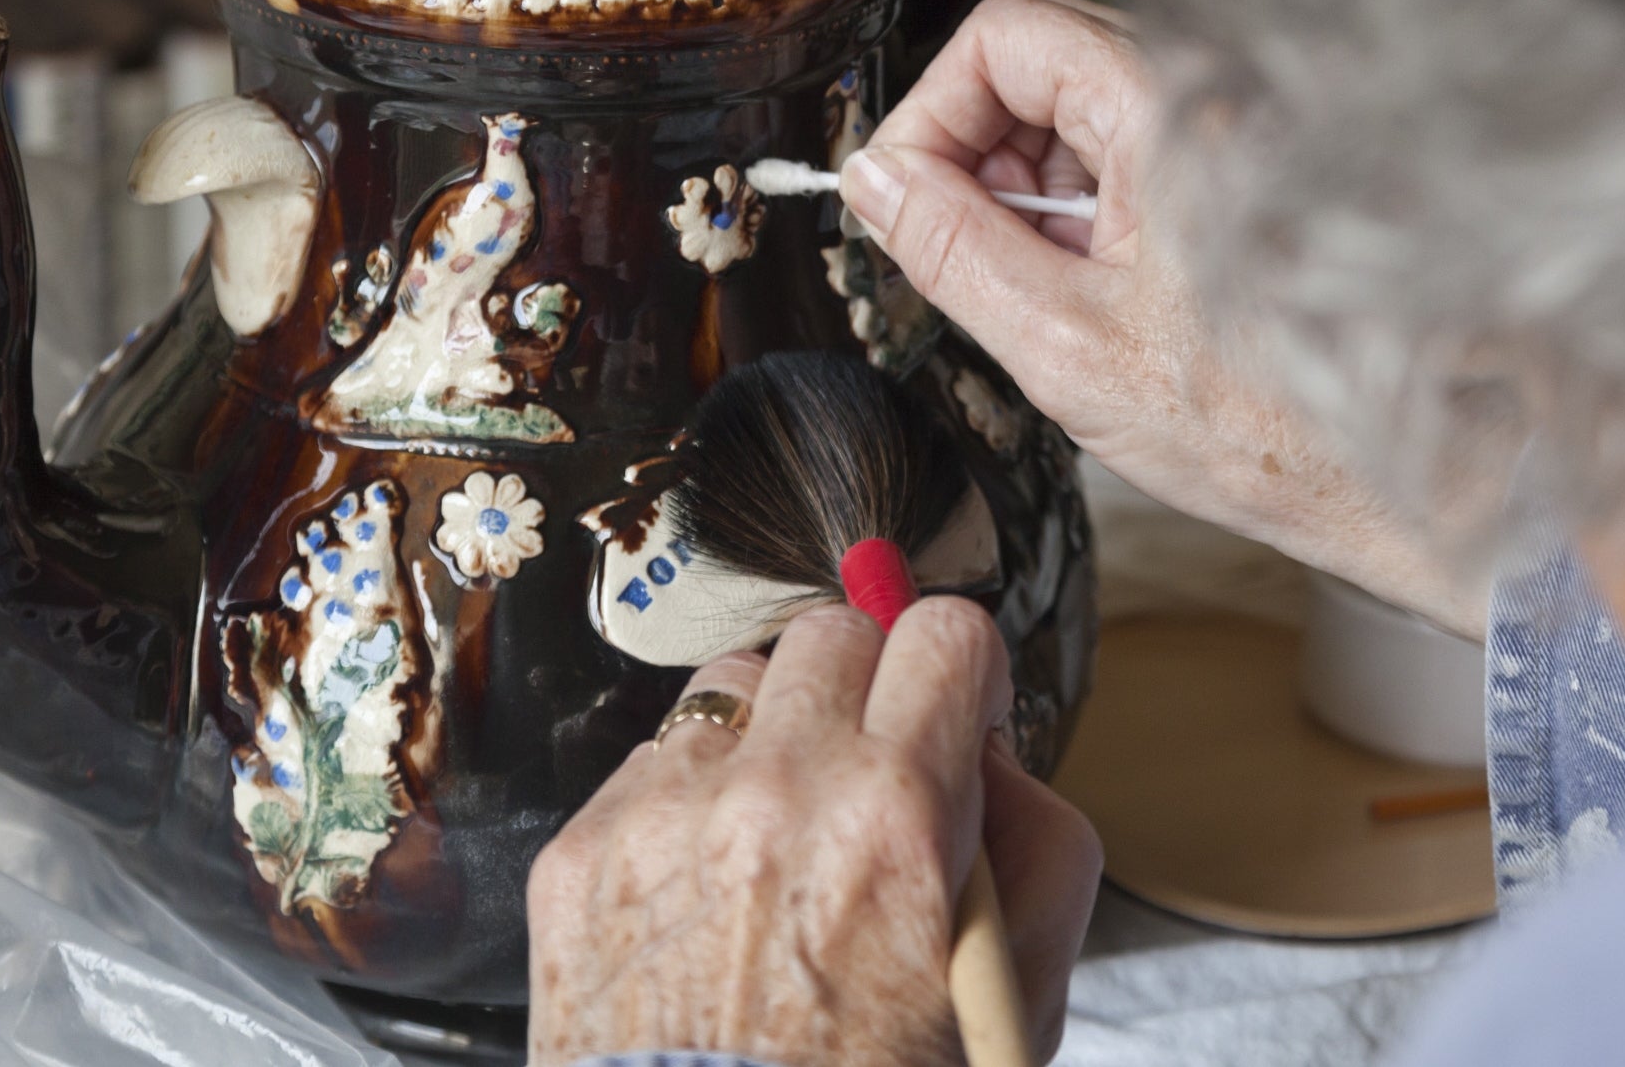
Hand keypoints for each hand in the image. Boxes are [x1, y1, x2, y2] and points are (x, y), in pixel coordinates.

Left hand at [527, 598, 1100, 1066]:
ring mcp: (664, 813)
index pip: (946, 631)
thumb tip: (994, 754)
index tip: (958, 714)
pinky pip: (649, 764)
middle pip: (834, 632)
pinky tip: (710, 888)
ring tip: (781, 828)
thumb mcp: (1022, 992)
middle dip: (870, 688)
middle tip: (876, 766)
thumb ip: (1042, 843)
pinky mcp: (582, 852)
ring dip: (770, 732)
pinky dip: (688, 803)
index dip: (965, 671)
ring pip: (731, 685)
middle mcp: (776, 789)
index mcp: (897, 815)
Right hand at [844, 0, 1457, 621]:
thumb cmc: (1269, 429)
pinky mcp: (1243, 174)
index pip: (1003, 35)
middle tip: (959, 252)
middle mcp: (1214, 94)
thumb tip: (876, 184)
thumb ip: (950, 247)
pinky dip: (1085, 213)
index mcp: (1172, 109)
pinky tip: (1096, 296)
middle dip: (975, 154)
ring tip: (1041, 293)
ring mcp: (1234, 131)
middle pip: (1041, 63)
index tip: (902, 196)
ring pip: (1081, 112)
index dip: (931, 113)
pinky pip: (1132, 155)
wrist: (1403, 478)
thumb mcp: (1065, 344)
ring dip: (1028, 190)